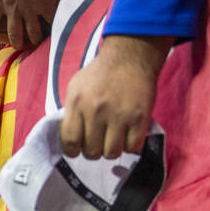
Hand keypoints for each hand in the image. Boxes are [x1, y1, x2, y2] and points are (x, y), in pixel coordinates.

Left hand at [0, 0, 65, 48]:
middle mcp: (14, 8)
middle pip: (13, 35)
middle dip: (15, 42)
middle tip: (18, 44)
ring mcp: (31, 8)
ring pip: (32, 34)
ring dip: (34, 39)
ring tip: (36, 40)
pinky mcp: (46, 5)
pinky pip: (49, 23)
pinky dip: (52, 28)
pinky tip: (54, 30)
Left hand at [60, 35, 171, 158]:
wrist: (130, 57)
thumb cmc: (100, 75)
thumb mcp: (75, 89)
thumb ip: (71, 113)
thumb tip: (70, 139)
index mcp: (77, 104)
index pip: (69, 142)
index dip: (73, 151)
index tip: (78, 148)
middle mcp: (96, 111)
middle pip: (91, 151)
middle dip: (93, 150)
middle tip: (98, 141)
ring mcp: (119, 114)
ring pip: (111, 153)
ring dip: (111, 150)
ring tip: (113, 139)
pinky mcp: (139, 117)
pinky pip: (132, 147)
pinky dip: (130, 145)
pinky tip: (128, 135)